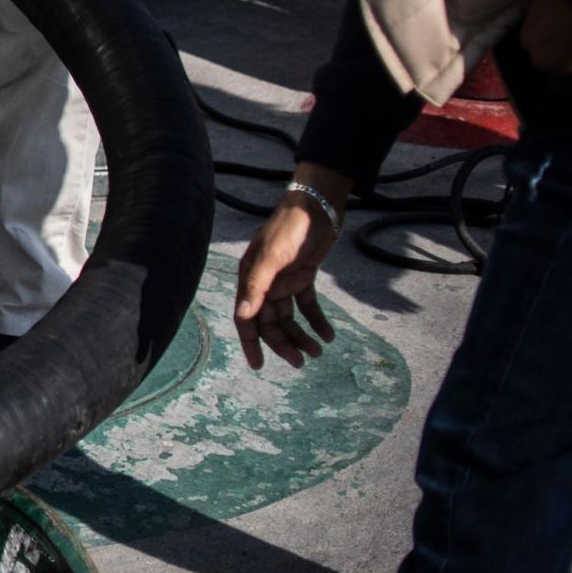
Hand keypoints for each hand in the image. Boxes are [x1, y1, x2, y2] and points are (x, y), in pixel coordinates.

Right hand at [235, 166, 347, 371]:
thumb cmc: (290, 229)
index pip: (246, 318)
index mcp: (251, 279)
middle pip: (270, 322)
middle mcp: (265, 283)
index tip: (259, 366)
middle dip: (284, 343)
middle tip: (302, 361)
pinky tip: (329, 334)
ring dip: (302, 334)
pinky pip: (307, 304)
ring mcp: (284, 281)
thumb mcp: (272, 257)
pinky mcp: (303, 276)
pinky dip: (317, 320)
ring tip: (319, 350)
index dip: (251, 342)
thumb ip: (256, 286)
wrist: (317, 206)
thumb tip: (242, 317)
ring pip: (289, 317)